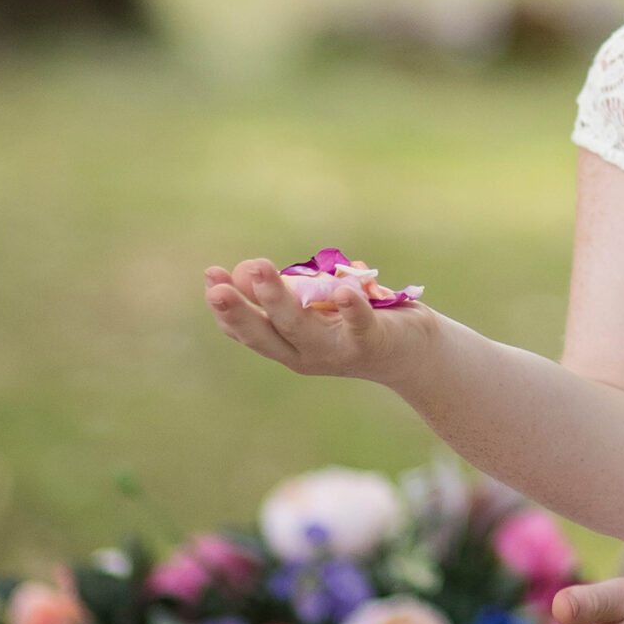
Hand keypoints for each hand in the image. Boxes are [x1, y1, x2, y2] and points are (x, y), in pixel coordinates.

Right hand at [203, 259, 430, 383]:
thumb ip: (285, 294)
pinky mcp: (370, 342)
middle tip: (216, 285)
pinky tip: (339, 288)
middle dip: (239, 311)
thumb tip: (247, 270)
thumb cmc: (357, 324)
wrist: (413, 354)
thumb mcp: (315, 310)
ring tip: (259, 268)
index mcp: (288, 347)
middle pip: (265, 334)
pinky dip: (349, 308)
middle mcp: (307, 355)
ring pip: (301, 327)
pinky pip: (358, 324)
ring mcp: (337, 351)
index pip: (247, 333)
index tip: (210, 278)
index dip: (225, 309)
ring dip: (277, 299)